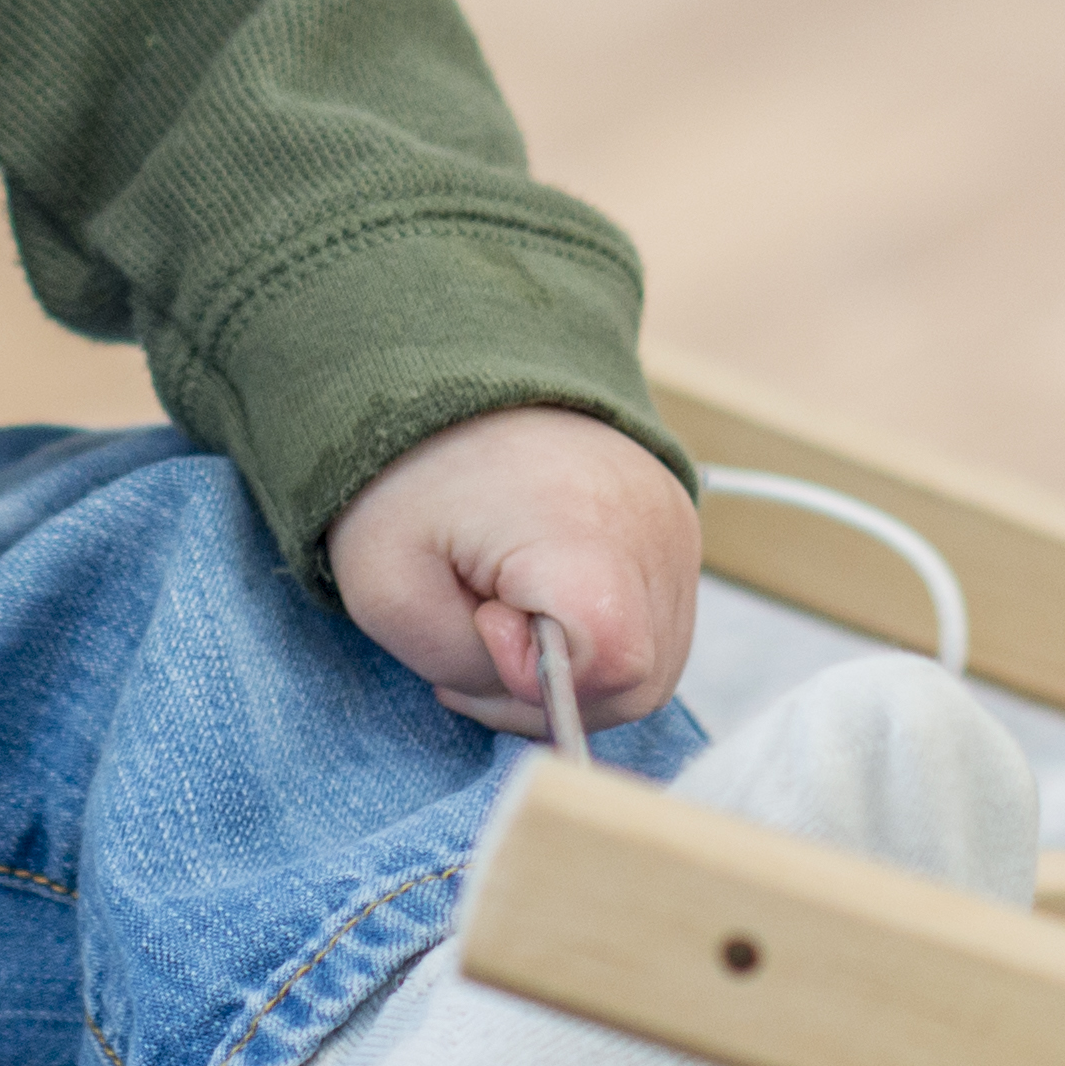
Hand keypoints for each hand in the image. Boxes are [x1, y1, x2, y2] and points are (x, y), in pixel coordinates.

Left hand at [332, 406, 705, 741]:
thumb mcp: (388, 590)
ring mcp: (676, 524)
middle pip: (641, 680)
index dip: (539, 681)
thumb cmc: (408, 477)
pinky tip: (541, 602)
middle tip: (484, 636)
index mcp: (589, 539)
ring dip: (579, 668)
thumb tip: (536, 687)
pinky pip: (657, 620)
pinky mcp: (676, 523)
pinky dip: (600, 635)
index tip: (483, 625)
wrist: (443, 376)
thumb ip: (462, 667)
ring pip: (654, 660)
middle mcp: (655, 530)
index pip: (611, 671)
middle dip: (556, 689)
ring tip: (508, 617)